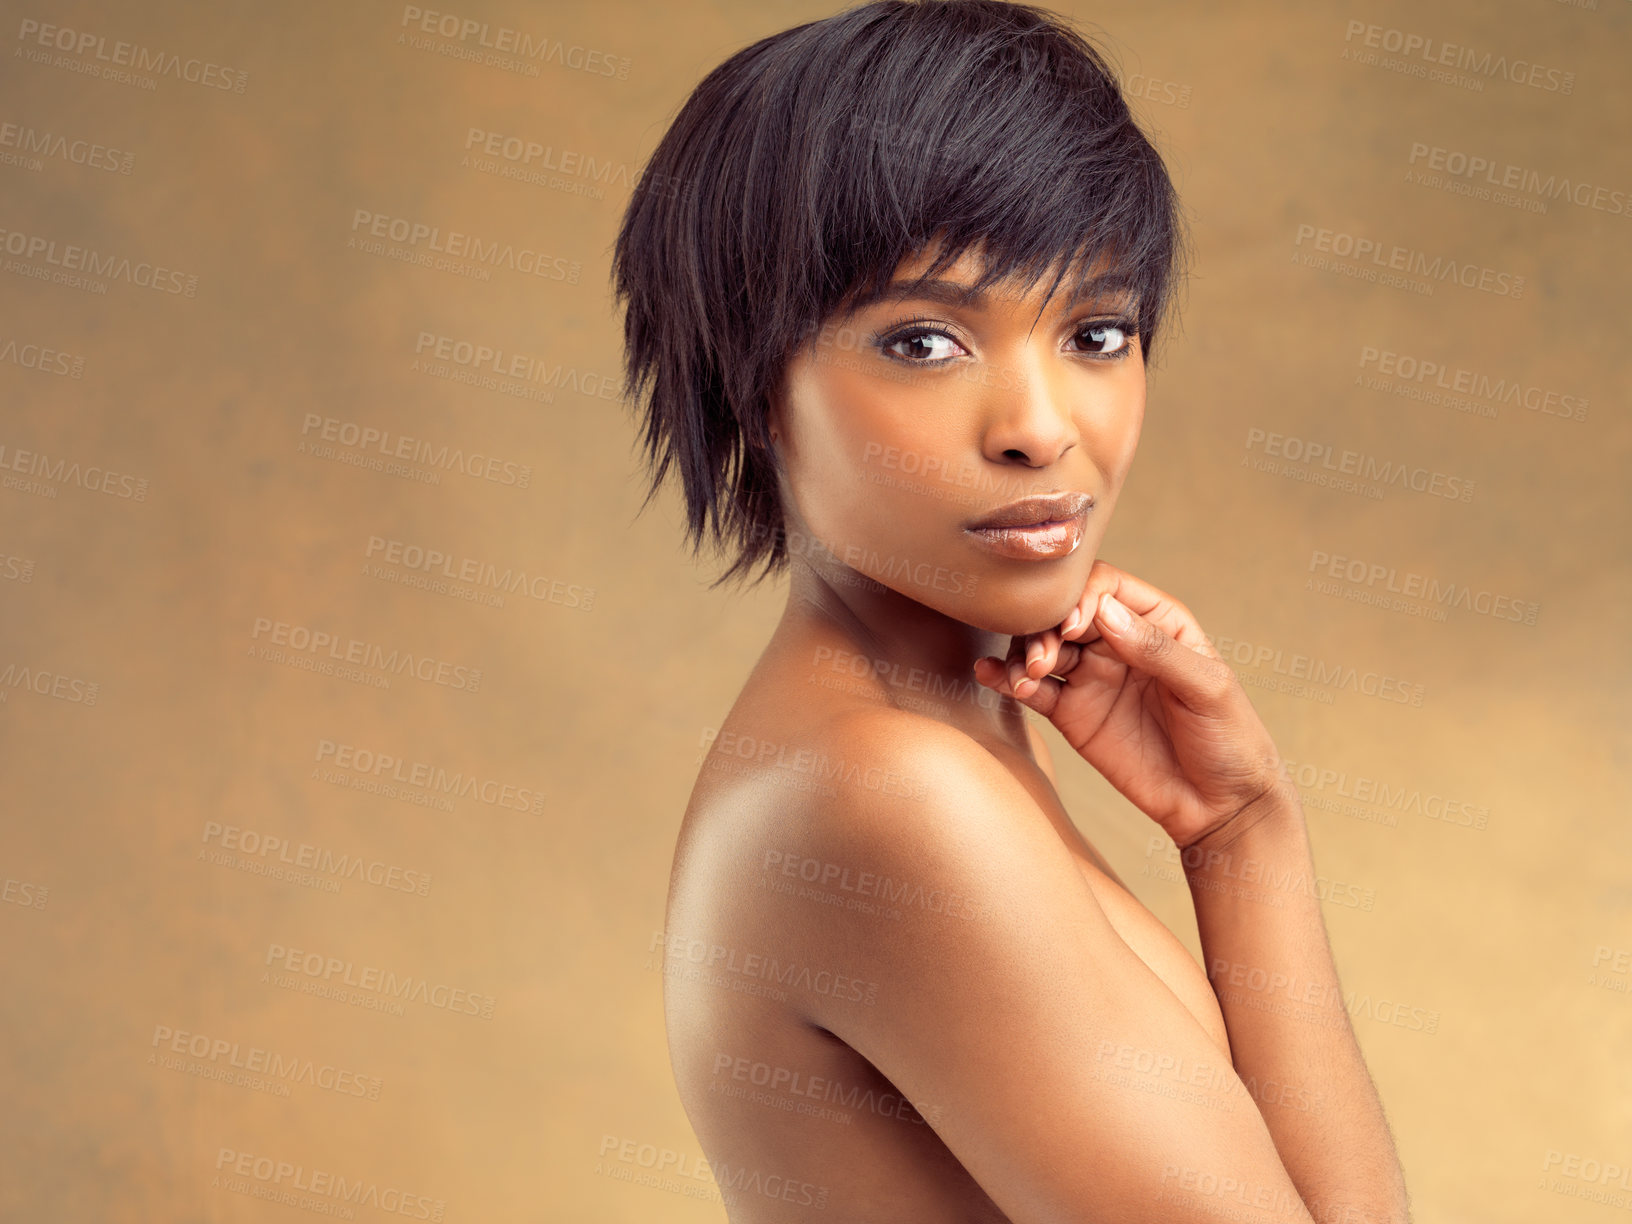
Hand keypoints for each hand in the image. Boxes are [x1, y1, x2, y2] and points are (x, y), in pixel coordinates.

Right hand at [972, 559, 1292, 850]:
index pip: (1105, 587)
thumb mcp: (1207, 688)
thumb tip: (1105, 611)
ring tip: (1024, 677)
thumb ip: (1157, 650)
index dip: (1080, 597)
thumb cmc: (1230, 739)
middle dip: (1045, 628)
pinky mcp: (1072, 714)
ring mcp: (1091, 677)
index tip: (1072, 625)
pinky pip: (1033, 690)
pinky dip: (1008, 682)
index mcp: (1156, 621)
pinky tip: (992, 679)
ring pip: (1042, 647)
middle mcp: (1117, 641)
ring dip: (1023, 654)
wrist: (1220, 807)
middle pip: (1063, 613)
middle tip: (1041, 659)